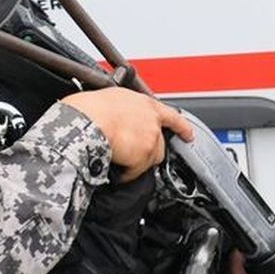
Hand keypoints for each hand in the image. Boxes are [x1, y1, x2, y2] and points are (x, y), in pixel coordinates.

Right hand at [59, 87, 192, 181]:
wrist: (86, 120)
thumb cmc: (87, 109)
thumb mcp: (108, 99)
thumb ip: (122, 110)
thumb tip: (115, 118)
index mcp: (144, 103)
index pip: (170, 115)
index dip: (181, 127)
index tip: (188, 134)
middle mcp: (152, 119)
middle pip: (159, 143)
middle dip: (146, 151)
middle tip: (129, 152)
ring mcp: (151, 137)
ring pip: (149, 159)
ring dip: (136, 162)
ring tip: (117, 158)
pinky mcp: (146, 154)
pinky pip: (137, 171)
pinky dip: (127, 173)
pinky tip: (115, 167)